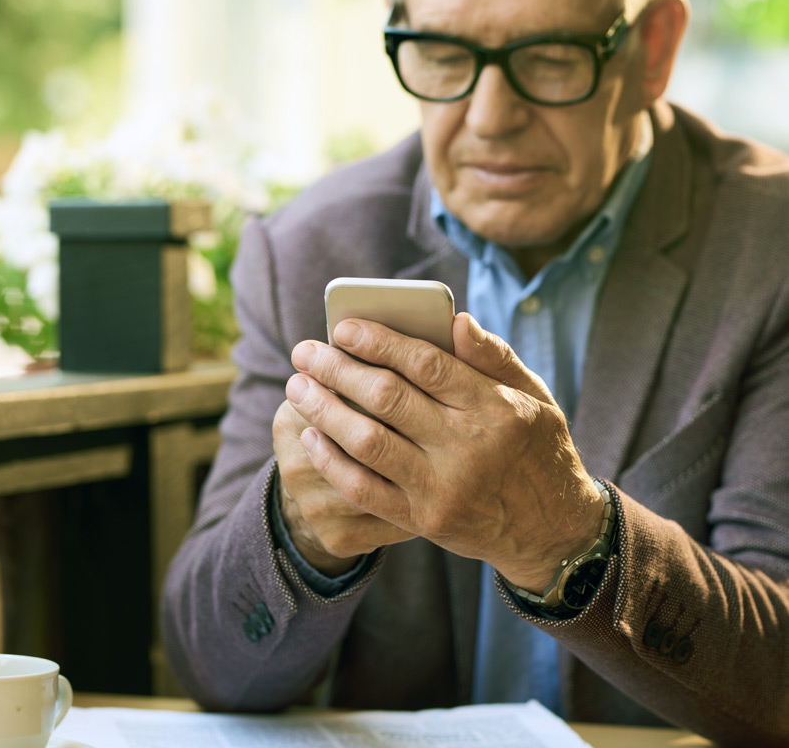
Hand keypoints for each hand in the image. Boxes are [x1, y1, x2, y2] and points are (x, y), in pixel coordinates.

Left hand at [284, 312, 602, 592]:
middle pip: (386, 398)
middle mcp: (467, 447)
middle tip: (304, 352)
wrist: (553, 532)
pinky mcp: (423, 520)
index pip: (425, 363)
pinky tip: (311, 436)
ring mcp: (443, 487)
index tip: (342, 327)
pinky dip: (331, 460)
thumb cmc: (537, 449)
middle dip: (337, 370)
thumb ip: (494, 356)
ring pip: (367, 441)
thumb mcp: (535, 397)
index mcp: (495, 407)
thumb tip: (454, 319)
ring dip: (324, 410)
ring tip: (297, 387)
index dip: (378, 341)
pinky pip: (364, 489)